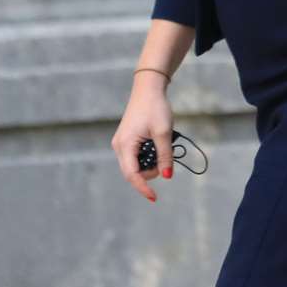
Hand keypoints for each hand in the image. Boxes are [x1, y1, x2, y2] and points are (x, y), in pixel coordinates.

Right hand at [110, 70, 175, 201]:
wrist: (148, 88)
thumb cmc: (155, 108)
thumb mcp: (164, 132)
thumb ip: (165, 156)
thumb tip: (167, 175)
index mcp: (125, 145)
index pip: (132, 175)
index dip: (143, 188)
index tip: (154, 198)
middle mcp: (119, 146)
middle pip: (133, 172)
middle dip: (150, 172)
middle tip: (166, 159)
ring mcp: (121, 143)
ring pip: (134, 165)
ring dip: (149, 163)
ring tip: (162, 146)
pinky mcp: (126, 140)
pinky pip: (135, 156)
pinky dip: (147, 156)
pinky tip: (156, 144)